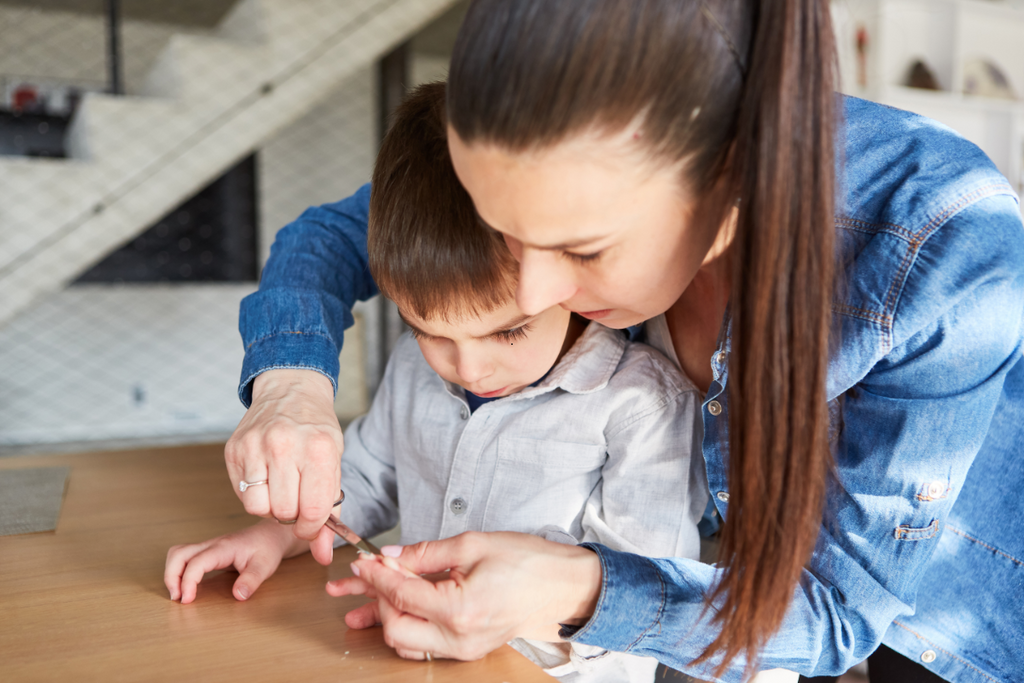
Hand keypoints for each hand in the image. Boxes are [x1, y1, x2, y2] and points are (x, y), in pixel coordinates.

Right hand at [164, 519, 308, 602]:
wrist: (271, 535)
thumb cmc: (268, 548)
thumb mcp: (266, 566)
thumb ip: (252, 580)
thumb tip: (238, 596)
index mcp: (224, 547)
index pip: (196, 562)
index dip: (188, 582)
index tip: (188, 600)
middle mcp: (212, 545)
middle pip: (178, 554)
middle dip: (172, 576)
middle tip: (178, 598)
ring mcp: (208, 547)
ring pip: (178, 553)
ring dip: (172, 573)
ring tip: (179, 594)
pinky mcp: (207, 552)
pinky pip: (185, 558)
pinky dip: (178, 571)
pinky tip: (185, 586)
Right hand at [225, 368, 341, 556]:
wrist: (291, 390)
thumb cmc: (316, 431)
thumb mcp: (334, 464)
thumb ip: (330, 512)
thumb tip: (323, 556)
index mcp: (319, 450)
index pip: (313, 511)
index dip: (312, 528)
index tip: (312, 524)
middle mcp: (285, 446)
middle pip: (283, 513)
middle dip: (292, 516)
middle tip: (298, 500)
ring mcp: (256, 446)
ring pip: (258, 507)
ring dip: (271, 507)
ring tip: (282, 489)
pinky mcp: (234, 449)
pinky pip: (242, 493)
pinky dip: (255, 494)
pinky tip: (267, 477)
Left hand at [328, 532, 602, 660]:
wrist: (561, 587)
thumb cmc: (528, 562)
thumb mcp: (473, 545)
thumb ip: (425, 552)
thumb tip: (390, 556)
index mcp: (460, 608)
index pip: (401, 594)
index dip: (375, 576)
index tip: (362, 561)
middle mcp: (458, 637)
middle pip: (394, 628)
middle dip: (376, 600)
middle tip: (372, 575)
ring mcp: (463, 649)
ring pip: (404, 643)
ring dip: (385, 617)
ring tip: (367, 598)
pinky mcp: (466, 651)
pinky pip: (423, 646)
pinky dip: (405, 626)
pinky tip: (394, 610)